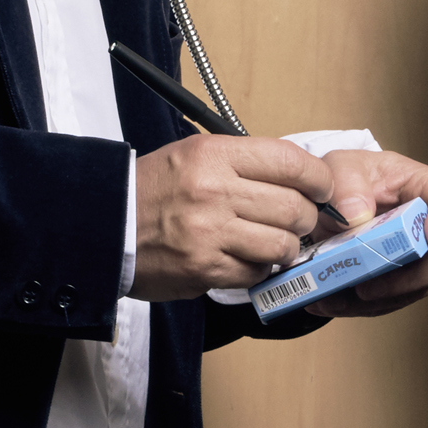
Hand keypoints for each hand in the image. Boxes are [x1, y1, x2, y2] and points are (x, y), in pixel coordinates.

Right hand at [132, 135, 331, 301]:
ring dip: (285, 247)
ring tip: (272, 242)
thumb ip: (246, 163)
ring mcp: (209, 233)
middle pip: (294, 207)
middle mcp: (214, 191)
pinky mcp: (205, 268)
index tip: (323, 188)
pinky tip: (245, 258)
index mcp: (214, 155)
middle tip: (300, 220)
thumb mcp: (195, 155)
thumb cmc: (154, 188)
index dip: (318, 178)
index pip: (290, 162)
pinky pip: (256, 272)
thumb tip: (301, 177)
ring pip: (282, 244)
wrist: (105, 224)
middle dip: (307, 218)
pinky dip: (259, 268)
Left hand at [304, 149, 427, 318]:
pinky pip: (387, 301)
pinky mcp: (397, 279)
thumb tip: (357, 214)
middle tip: (369, 286)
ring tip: (335, 298)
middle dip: (406, 279)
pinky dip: (358, 306)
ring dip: (375, 299)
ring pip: (412, 288)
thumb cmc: (349, 176)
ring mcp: (414, 256)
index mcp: (423, 187)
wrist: (332, 200)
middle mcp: (426, 226)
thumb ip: (346, 182)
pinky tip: (330, 301)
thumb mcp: (340, 166)